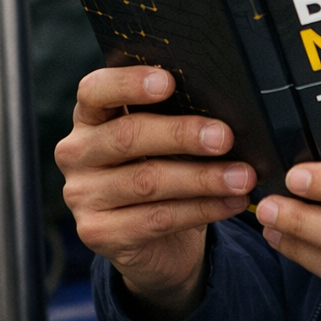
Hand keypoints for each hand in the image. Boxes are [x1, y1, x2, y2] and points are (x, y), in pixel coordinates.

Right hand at [55, 66, 255, 320]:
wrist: (158, 238)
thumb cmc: (166, 164)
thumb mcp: (166, 135)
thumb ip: (179, 112)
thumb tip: (228, 104)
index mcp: (91, 114)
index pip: (95, 90)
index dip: (129, 83)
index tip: (169, 81)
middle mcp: (78, 152)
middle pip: (128, 135)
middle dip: (182, 134)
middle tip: (226, 137)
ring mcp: (83, 196)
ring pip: (147, 181)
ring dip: (203, 178)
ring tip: (243, 176)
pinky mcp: (98, 234)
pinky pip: (157, 219)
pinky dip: (202, 209)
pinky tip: (232, 201)